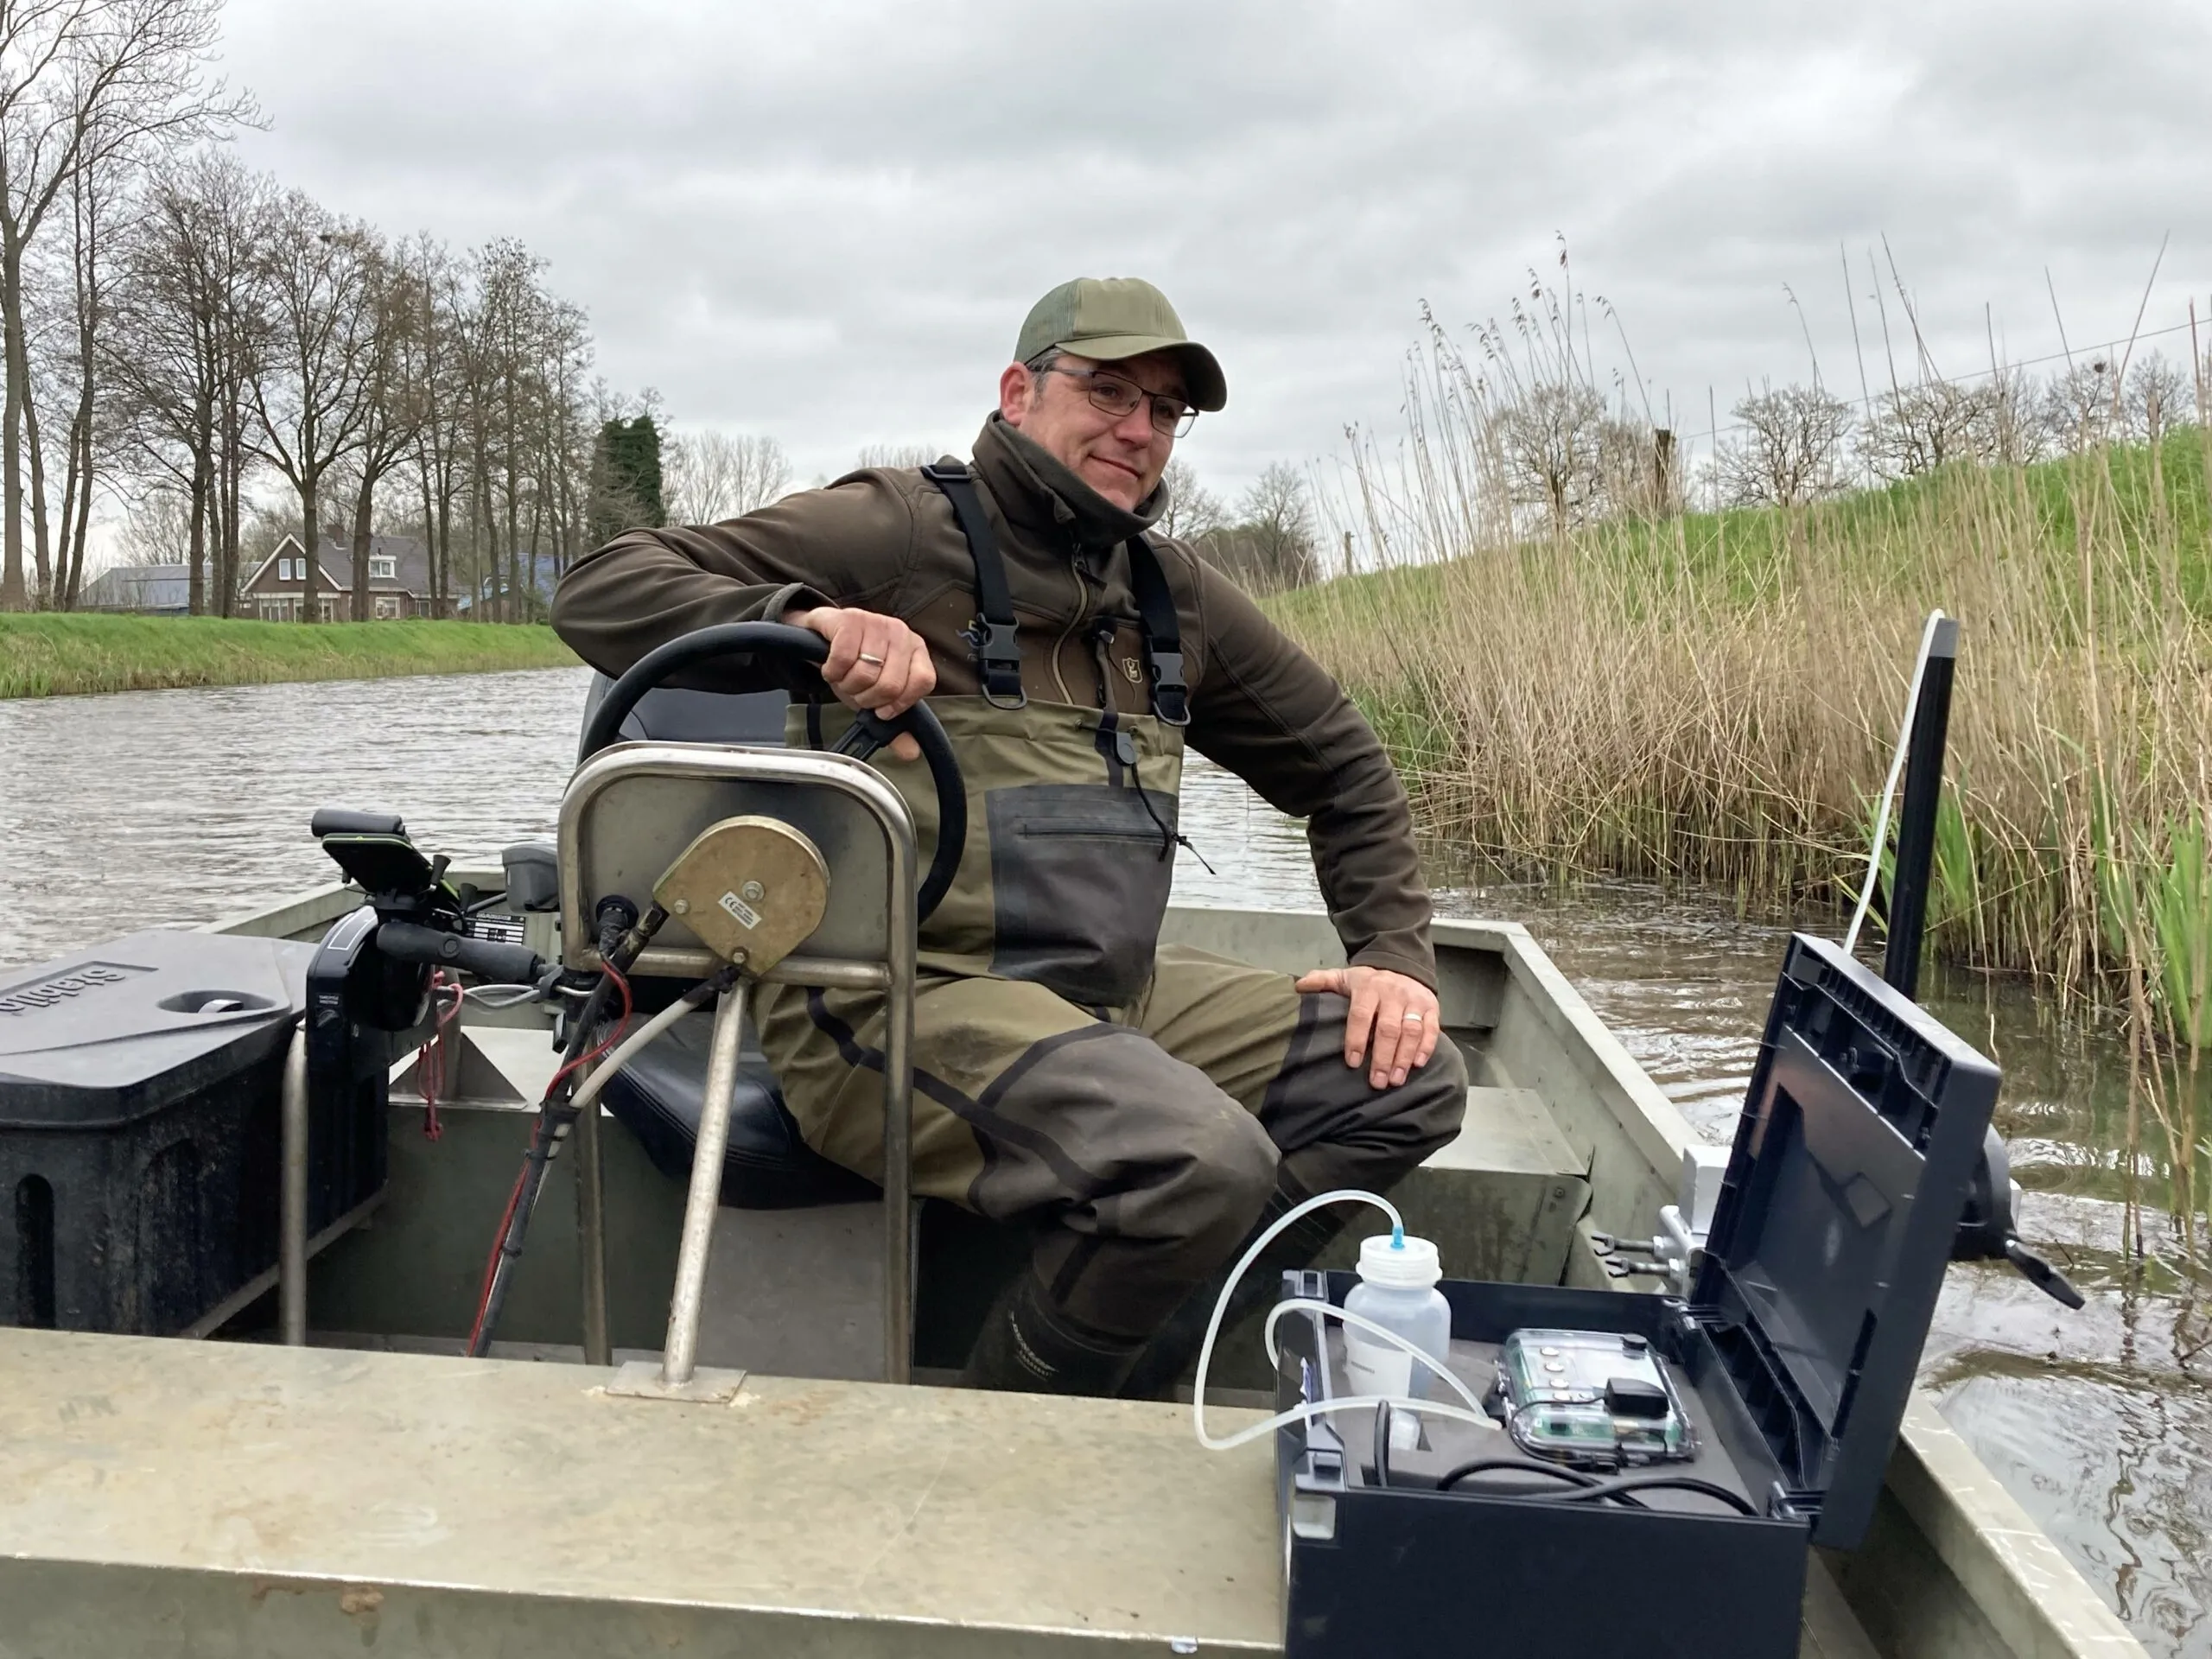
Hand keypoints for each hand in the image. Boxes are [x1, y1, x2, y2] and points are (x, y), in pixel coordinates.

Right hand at [786, 606, 936, 760]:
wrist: (821, 636)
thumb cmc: (853, 665)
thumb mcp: (875, 696)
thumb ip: (894, 725)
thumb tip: (910, 752)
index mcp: (915, 650)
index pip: (922, 682)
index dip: (900, 703)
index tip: (882, 710)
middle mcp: (900, 633)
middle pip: (891, 684)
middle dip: (866, 698)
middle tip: (856, 691)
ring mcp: (876, 623)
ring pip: (865, 674)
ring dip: (846, 685)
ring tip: (843, 677)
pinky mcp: (849, 619)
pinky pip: (843, 659)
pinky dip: (832, 672)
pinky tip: (831, 668)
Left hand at [1293, 965, 1441, 1089]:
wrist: (1403, 966)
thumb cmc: (1369, 982)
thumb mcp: (1344, 977)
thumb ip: (1322, 981)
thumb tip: (1299, 987)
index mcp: (1368, 987)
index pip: (1361, 1015)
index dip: (1356, 1039)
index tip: (1353, 1062)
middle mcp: (1393, 993)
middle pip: (1388, 1028)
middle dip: (1383, 1057)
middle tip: (1377, 1082)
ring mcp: (1414, 1000)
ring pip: (1411, 1031)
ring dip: (1403, 1058)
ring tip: (1395, 1080)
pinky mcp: (1432, 1007)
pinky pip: (1432, 1029)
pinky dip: (1426, 1047)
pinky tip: (1416, 1065)